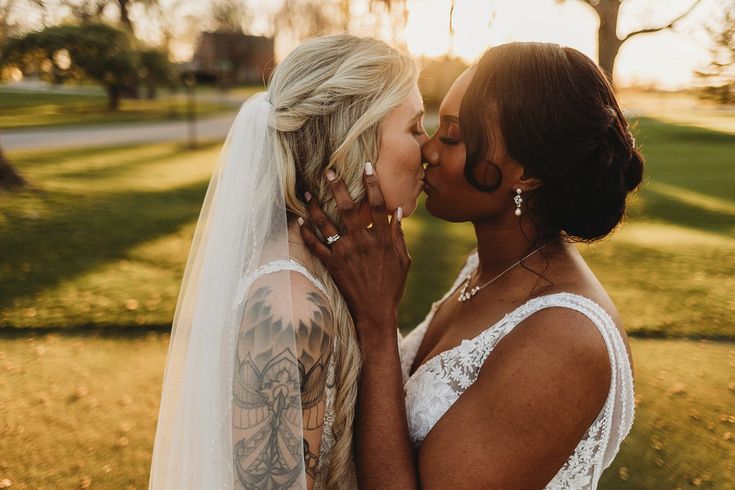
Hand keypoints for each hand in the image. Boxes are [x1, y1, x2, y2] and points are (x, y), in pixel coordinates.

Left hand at [299, 162, 410, 343]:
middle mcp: (362, 242)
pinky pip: (315, 246)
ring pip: (326, 224)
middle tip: (328, 171)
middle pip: (348, 208)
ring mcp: (345, 253)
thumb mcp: (403, 260)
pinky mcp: (332, 265)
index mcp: (382, 239)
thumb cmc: (392, 286)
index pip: (378, 204)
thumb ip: (399, 236)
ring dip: (315, 206)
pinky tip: (299, 221)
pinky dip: (306, 233)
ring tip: (307, 193)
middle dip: (337, 187)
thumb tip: (397, 212)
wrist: (375, 312)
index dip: (372, 184)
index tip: (367, 166)